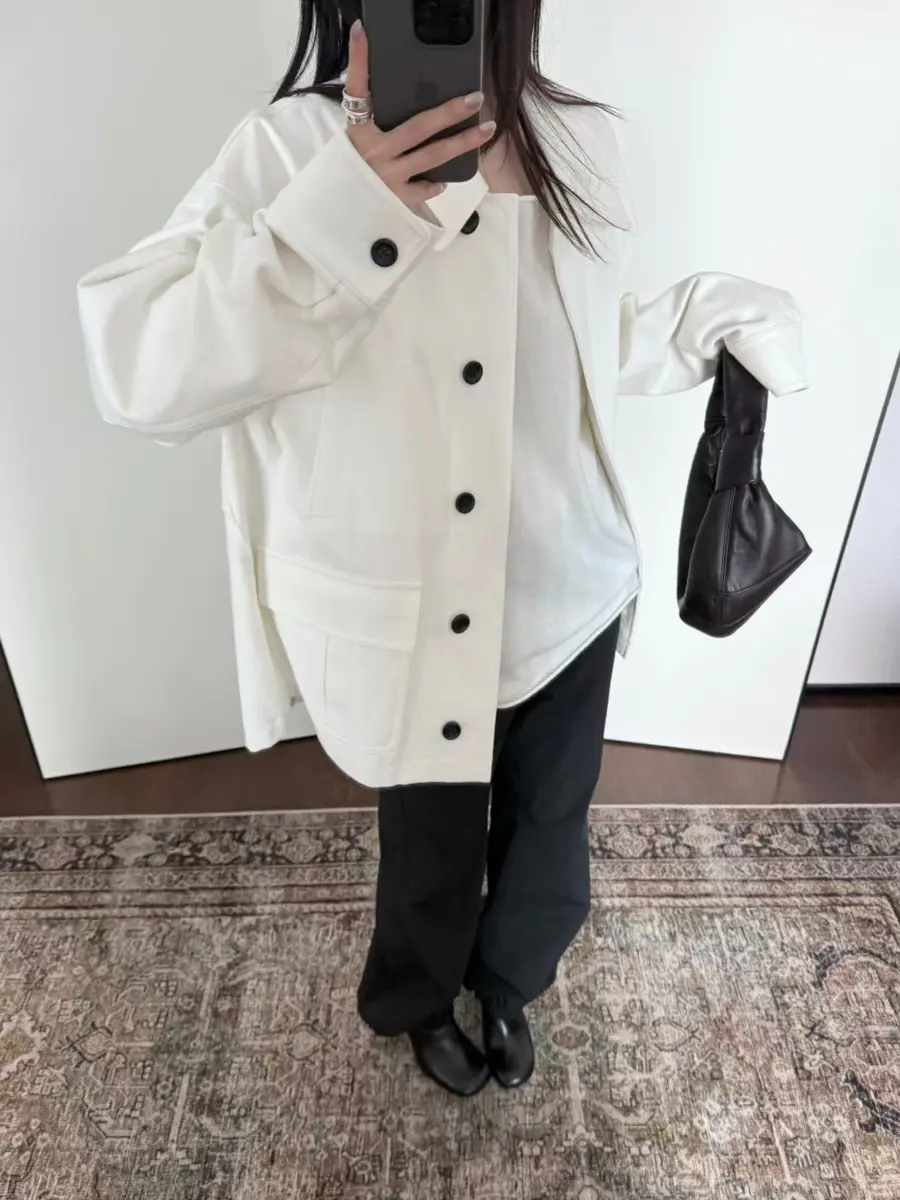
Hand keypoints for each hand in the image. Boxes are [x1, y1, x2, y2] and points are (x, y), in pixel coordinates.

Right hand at [344, 21, 494, 208]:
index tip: (363, 31)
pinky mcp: (396, 198)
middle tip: (475, 98)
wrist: (336, 210)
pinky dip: (435, 184)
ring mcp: (388, 176)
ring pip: (433, 156)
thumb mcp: (353, 137)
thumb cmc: (349, 168)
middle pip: (419, 126)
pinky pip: (424, 188)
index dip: (358, 59)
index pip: (357, 89)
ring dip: (463, 142)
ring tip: (486, 129)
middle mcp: (375, 151)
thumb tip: (380, 78)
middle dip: (450, 111)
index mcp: (358, 130)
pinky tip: (444, 180)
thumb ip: (369, 113)